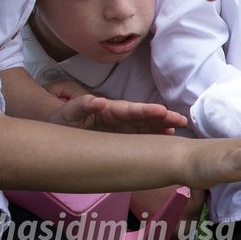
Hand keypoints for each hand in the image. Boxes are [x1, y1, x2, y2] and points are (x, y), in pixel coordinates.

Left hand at [48, 89, 186, 134]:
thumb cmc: (63, 121)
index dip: (146, 111)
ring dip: (163, 125)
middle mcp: (120, 117)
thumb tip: (99, 100)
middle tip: (181, 120)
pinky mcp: (122, 139)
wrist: (59, 132)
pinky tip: (168, 137)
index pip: (130, 110)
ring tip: (180, 126)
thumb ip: (82, 105)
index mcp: (109, 109)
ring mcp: (123, 128)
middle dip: (162, 117)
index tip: (161, 111)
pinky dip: (155, 136)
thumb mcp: (68, 112)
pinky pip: (141, 137)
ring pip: (146, 125)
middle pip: (144, 116)